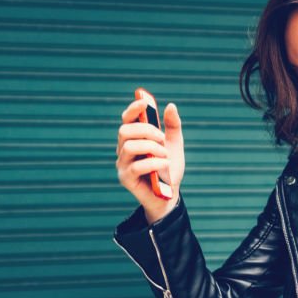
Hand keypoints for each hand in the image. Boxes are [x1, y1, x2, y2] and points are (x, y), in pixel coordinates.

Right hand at [116, 98, 185, 223]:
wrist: (170, 195)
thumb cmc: (169, 169)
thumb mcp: (174, 145)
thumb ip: (173, 126)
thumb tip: (170, 106)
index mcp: (133, 138)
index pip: (127, 119)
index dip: (133, 109)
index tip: (145, 102)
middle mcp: (124, 149)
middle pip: (125, 130)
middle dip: (146, 130)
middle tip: (163, 138)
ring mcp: (122, 164)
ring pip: (129, 146)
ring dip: (151, 147)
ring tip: (166, 155)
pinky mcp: (125, 179)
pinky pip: (136, 166)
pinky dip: (154, 163)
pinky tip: (166, 164)